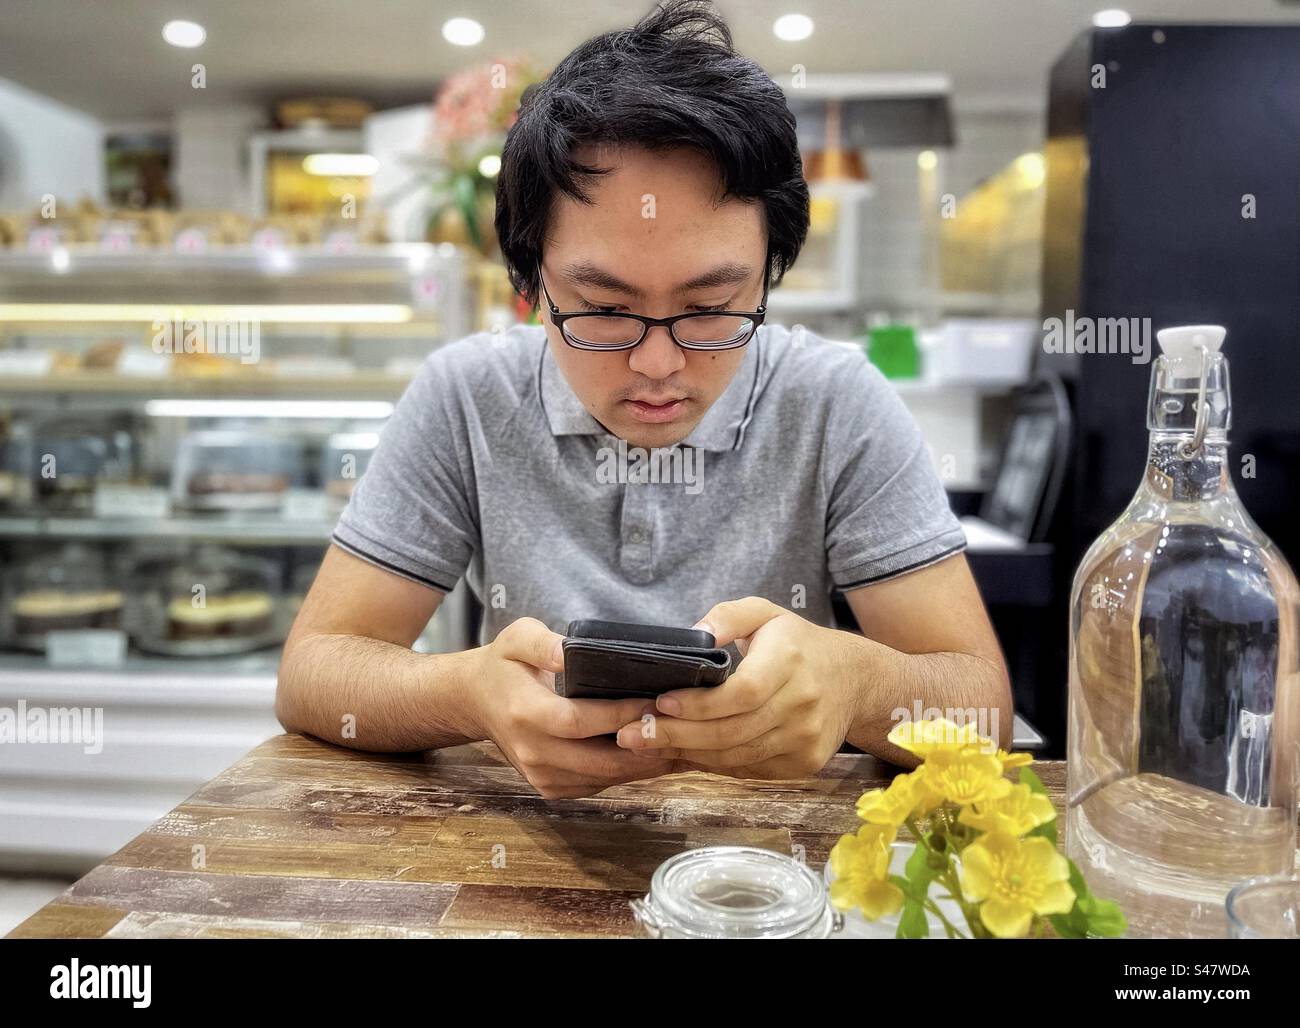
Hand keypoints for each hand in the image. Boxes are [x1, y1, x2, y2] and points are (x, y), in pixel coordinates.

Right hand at [464, 617, 675, 798]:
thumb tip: (568, 652)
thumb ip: (544, 643)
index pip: (582, 721)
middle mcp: (533, 752)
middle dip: (645, 748)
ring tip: (679, 745)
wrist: (474, 702)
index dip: (622, 715)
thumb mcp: (517, 638)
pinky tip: (653, 757)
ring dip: (643, 766)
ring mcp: (541, 776)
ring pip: (603, 778)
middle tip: (683, 731)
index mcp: (526, 713)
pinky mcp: (550, 787)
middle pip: (600, 760)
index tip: (658, 702)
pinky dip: (626, 774)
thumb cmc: (502, 665)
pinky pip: (596, 785)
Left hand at [614, 598, 865, 778]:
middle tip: (633, 733)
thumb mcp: (767, 613)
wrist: (854, 680)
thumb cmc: (799, 644)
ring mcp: (804, 739)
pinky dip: (714, 764)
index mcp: (789, 662)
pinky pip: (750, 768)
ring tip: (649, 744)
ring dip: (689, 754)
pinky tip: (685, 754)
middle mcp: (801, 704)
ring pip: (737, 756)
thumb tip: (696, 633)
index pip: (740, 694)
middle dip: (677, 735)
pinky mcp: (804, 763)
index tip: (661, 702)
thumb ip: (729, 615)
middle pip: (732, 731)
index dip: (698, 705)